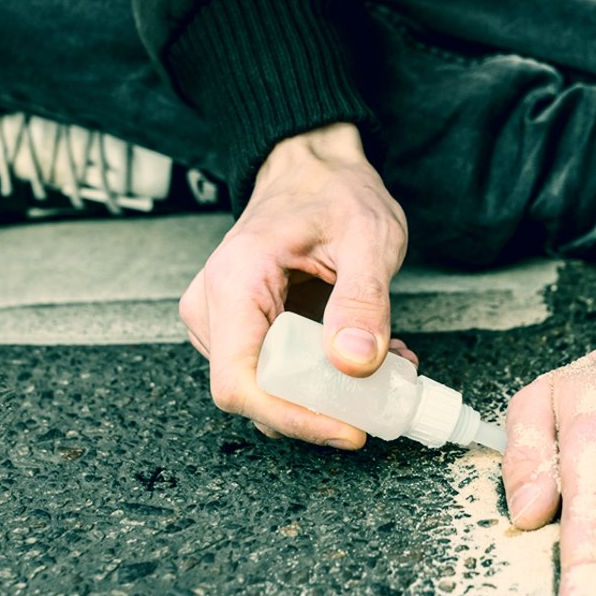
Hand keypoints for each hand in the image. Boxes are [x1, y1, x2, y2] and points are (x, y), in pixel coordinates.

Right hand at [179, 123, 411, 447]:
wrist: (311, 167)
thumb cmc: (334, 191)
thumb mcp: (368, 237)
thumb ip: (363, 301)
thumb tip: (354, 363)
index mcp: (235, 282)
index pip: (240, 382)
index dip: (292, 419)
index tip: (347, 428)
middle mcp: (212, 306)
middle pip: (253, 394)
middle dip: (320, 408)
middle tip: (383, 396)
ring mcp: (219, 320)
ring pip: (265, 390)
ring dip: (326, 394)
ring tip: (383, 368)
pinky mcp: (238, 329)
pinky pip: (274, 373)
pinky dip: (320, 378)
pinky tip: (360, 357)